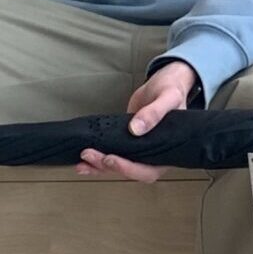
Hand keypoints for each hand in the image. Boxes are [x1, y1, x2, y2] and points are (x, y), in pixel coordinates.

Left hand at [76, 60, 197, 181]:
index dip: (129, 169)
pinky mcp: (127, 142)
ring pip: (119, 166)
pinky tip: (84, 159)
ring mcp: (139, 149)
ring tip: (80, 163)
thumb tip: (136, 129)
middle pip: (129, 171)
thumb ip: (155, 112)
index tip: (111, 159)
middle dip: (107, 166)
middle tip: (88, 154)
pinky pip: (113, 154)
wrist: (164, 83)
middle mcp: (153, 155)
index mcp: (168, 150)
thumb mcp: (169, 97)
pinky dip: (99, 158)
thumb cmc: (172, 90)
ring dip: (99, 166)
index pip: (149, 170)